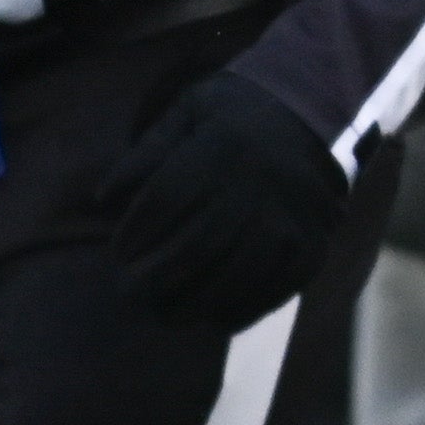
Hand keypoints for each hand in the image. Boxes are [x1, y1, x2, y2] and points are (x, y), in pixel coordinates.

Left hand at [99, 71, 347, 327]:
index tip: (120, 252)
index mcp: (221, 149)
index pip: (160, 207)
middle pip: (189, 252)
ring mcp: (289, 223)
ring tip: (164, 312)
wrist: (320, 116)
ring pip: (227, 283)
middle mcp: (256, 188)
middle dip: (148, 283)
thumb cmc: (239, 115)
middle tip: (130, 293)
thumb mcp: (191, 111)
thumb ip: (147, 152)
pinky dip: (234, 313)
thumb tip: (105, 201)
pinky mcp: (311, 249)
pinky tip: (211, 314)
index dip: (131, 238)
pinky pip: (268, 296)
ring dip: (186, 307)